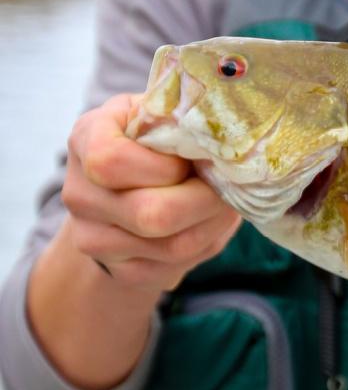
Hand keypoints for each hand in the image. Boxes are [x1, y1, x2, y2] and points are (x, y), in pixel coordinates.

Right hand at [61, 93, 239, 293]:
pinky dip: (205, 244)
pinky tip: (208, 224)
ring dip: (212, 224)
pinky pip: (175, 266)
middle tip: (226, 187)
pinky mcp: (120, 270)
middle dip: (205, 200)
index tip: (190, 159)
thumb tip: (221, 145)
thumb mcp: (166, 118)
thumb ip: (183, 124)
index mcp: (86, 139)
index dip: (164, 166)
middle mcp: (79, 192)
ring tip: (223, 204)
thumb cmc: (162, 145)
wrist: (138, 191)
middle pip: (149, 213)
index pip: (111, 161)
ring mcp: (93, 237)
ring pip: (172, 245)